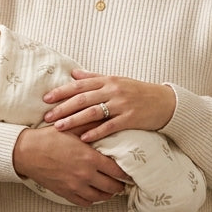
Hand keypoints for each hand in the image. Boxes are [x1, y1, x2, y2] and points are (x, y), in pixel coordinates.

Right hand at [12, 125, 128, 205]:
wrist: (26, 152)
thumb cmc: (49, 138)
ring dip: (108, 194)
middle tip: (122, 183)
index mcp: (90, 158)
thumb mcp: (72, 128)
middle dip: (120, 185)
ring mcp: (75, 186)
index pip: (117, 171)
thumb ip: (91, 125)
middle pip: (112, 187)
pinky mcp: (65, 192)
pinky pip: (85, 202)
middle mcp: (85, 175)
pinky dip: (92, 200)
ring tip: (110, 190)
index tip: (129, 172)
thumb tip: (107, 117)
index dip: (126, 173)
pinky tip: (93, 194)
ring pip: (100, 197)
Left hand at [42, 70, 176, 143]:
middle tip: (47, 116)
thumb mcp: (116, 81)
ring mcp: (122, 104)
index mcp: (108, 80)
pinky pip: (110, 126)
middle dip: (63, 107)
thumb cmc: (138, 92)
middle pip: (83, 99)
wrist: (165, 102)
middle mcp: (113, 90)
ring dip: (74, 120)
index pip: (80, 85)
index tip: (46, 99)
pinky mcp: (131, 118)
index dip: (62, 92)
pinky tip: (84, 138)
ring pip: (93, 111)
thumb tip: (73, 74)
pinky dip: (96, 131)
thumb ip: (94, 78)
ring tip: (59, 127)